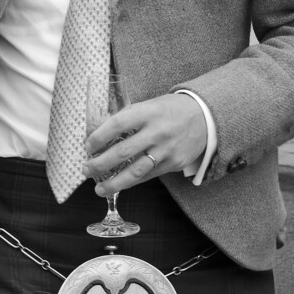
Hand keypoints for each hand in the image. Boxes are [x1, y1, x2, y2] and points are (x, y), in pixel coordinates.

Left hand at [85, 91, 209, 192]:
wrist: (206, 117)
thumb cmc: (172, 110)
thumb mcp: (150, 105)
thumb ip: (129, 117)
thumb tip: (101, 131)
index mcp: (148, 112)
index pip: (117, 124)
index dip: (99, 137)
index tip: (87, 146)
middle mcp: (157, 132)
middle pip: (122, 152)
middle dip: (100, 164)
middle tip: (86, 169)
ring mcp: (166, 150)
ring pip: (136, 171)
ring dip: (115, 183)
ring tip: (99, 189)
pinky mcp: (174, 164)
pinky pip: (149, 176)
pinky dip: (133, 181)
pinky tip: (120, 184)